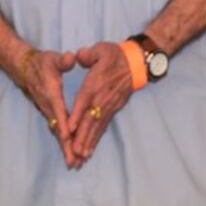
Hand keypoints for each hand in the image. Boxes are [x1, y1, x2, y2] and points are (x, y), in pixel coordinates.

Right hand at [8, 46, 79, 160]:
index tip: (69, 138)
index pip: (58, 111)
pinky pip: (58, 130)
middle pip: (58, 129)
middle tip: (74, 162)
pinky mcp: (49, 114)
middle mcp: (48, 106)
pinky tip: (71, 153)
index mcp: (51, 93)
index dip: (64, 124)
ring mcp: (48, 111)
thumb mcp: (52, 58)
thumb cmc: (41, 63)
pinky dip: (64, 142)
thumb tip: (71, 58)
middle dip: (66, 146)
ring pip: (57, 133)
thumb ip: (62, 60)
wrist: (24, 68)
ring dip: (65, 148)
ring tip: (74, 164)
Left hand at [62, 42, 136, 167]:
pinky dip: (96, 139)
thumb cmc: (115, 55)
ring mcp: (108, 106)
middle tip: (75, 151)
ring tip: (81, 156)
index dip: (77, 114)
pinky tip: (90, 150)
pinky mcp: (112, 110)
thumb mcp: (101, 49)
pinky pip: (103, 127)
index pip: (85, 101)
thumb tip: (79, 55)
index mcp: (96, 83)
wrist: (135, 63)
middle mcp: (101, 98)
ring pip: (97, 127)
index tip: (70, 128)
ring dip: (89, 142)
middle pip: (90, 119)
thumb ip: (89, 55)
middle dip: (82, 136)